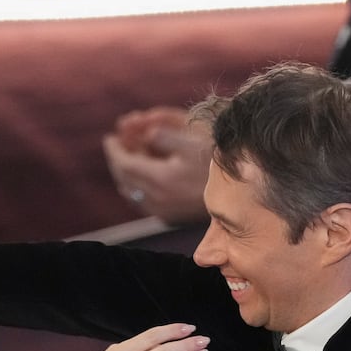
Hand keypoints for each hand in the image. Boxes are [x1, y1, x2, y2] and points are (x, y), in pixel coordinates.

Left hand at [102, 107, 213, 225]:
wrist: (241, 194)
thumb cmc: (218, 162)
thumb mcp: (193, 139)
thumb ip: (165, 132)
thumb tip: (145, 133)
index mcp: (161, 178)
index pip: (124, 164)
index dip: (114, 149)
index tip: (110, 137)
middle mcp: (157, 199)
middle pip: (124, 179)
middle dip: (117, 160)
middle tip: (116, 144)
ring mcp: (163, 211)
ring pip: (131, 192)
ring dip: (125, 174)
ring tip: (128, 157)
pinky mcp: (170, 218)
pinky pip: (142, 201)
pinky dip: (136, 186)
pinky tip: (142, 176)